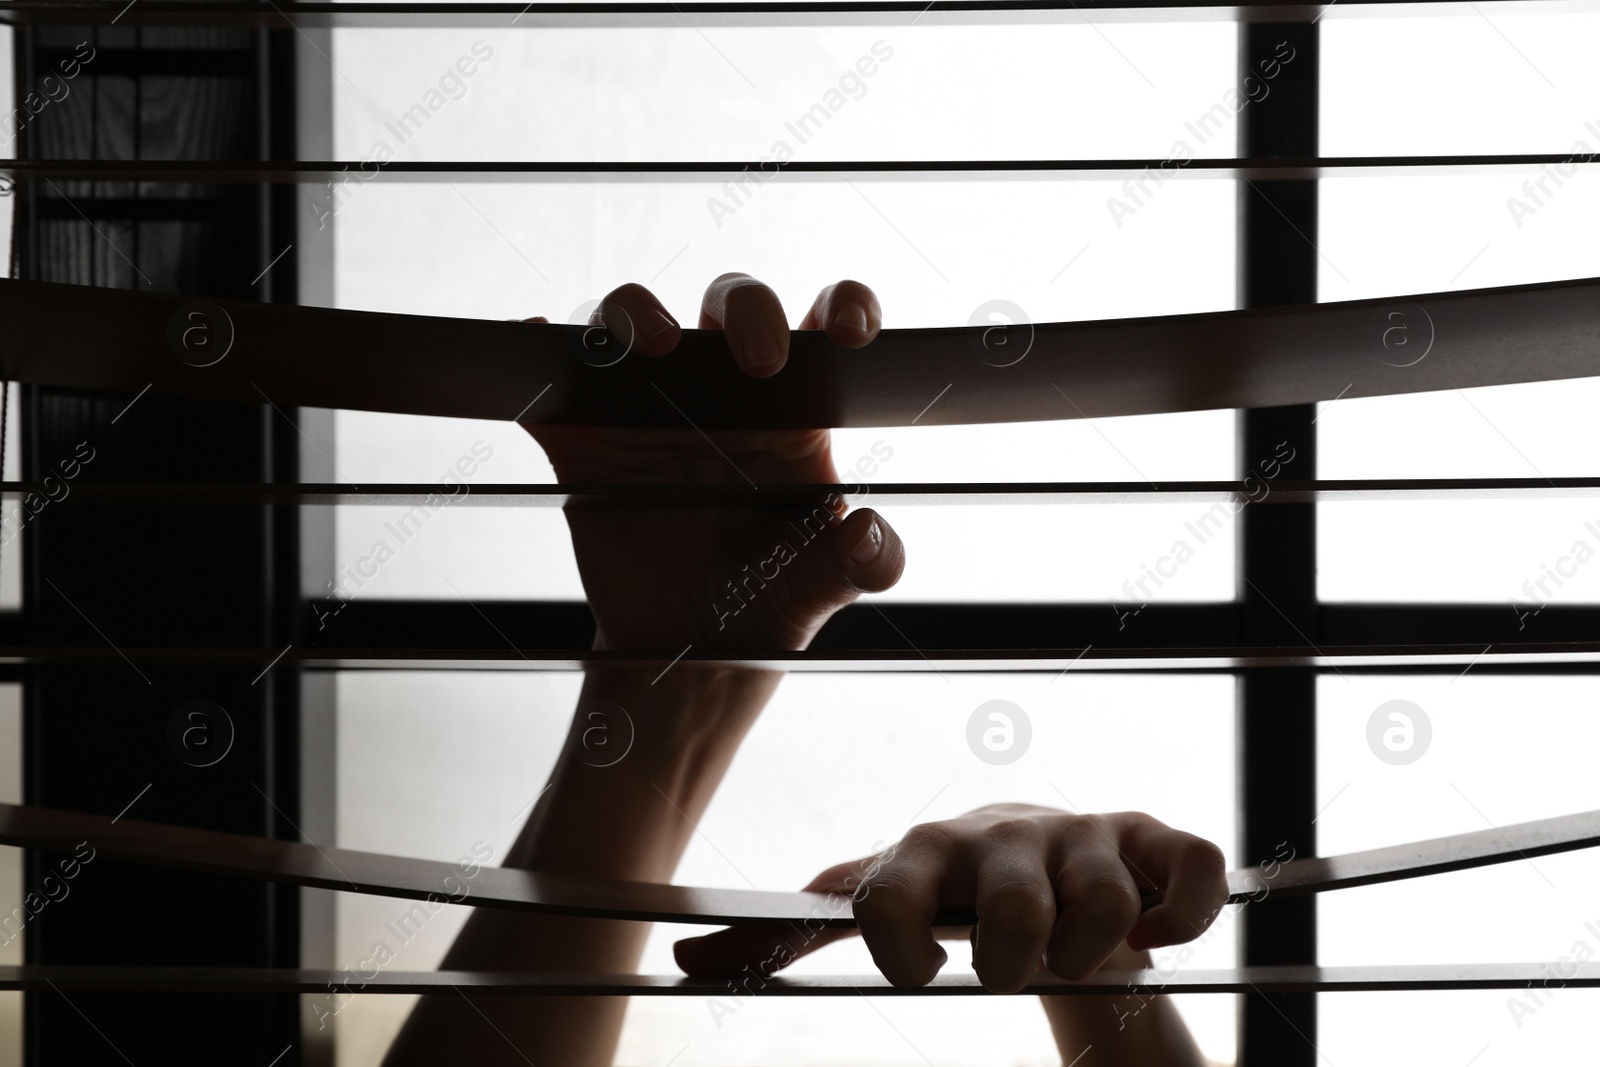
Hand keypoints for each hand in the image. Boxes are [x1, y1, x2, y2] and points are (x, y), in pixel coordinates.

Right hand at [520, 273, 905, 651]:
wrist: (690, 652)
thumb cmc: (769, 602)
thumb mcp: (826, 587)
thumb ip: (867, 562)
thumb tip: (871, 531)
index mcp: (792, 412)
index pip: (822, 332)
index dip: (845, 307)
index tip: (852, 331)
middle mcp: (722, 393)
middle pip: (730, 305)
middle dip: (747, 310)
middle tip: (759, 360)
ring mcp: (648, 410)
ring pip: (632, 321)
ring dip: (634, 313)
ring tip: (650, 348)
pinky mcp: (584, 440)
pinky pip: (555, 382)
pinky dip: (538, 352)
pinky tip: (533, 344)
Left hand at [674, 804, 1227, 994]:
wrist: (1044, 870)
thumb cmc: (945, 895)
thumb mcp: (870, 907)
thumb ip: (784, 934)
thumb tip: (680, 966)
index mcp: (921, 853)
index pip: (888, 893)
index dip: (893, 944)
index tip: (916, 974)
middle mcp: (1000, 834)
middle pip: (1008, 911)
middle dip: (1010, 957)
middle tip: (1008, 964)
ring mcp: (1080, 832)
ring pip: (1099, 904)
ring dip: (1089, 951)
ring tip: (1072, 951)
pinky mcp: (1153, 837)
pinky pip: (1189, 868)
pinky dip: (1185, 913)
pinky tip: (1158, 930)